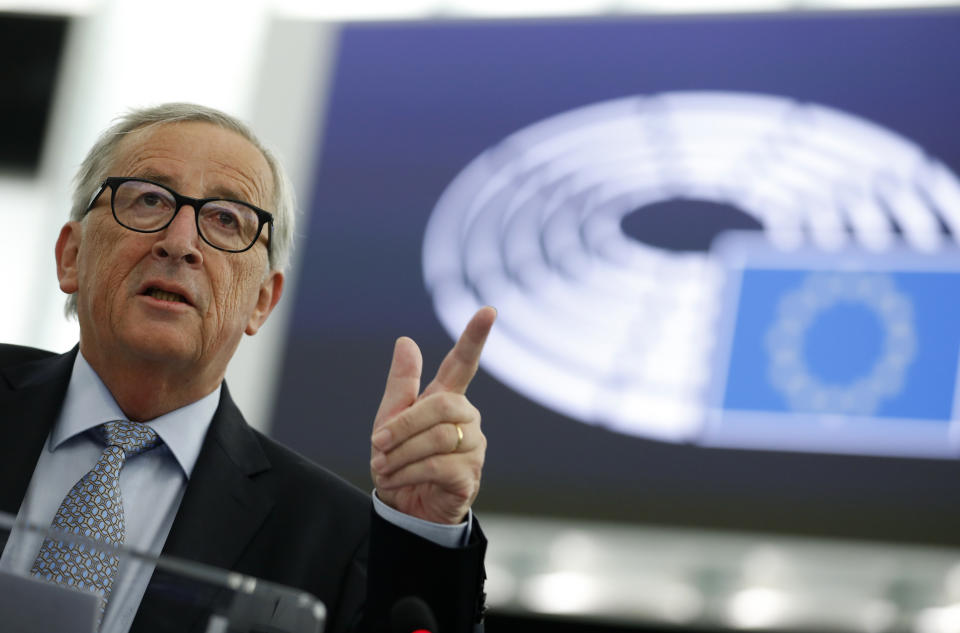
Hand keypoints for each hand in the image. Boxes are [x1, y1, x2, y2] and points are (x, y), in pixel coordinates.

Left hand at [370, 307, 495, 523]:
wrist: (403, 507)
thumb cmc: (399, 459)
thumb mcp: (389, 419)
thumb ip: (401, 384)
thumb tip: (405, 341)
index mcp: (447, 398)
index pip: (463, 363)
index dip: (475, 337)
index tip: (489, 311)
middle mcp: (466, 418)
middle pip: (441, 406)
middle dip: (403, 425)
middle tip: (376, 443)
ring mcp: (473, 446)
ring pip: (438, 438)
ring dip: (401, 454)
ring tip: (383, 467)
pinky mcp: (470, 475)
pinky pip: (438, 466)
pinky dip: (408, 473)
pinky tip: (396, 481)